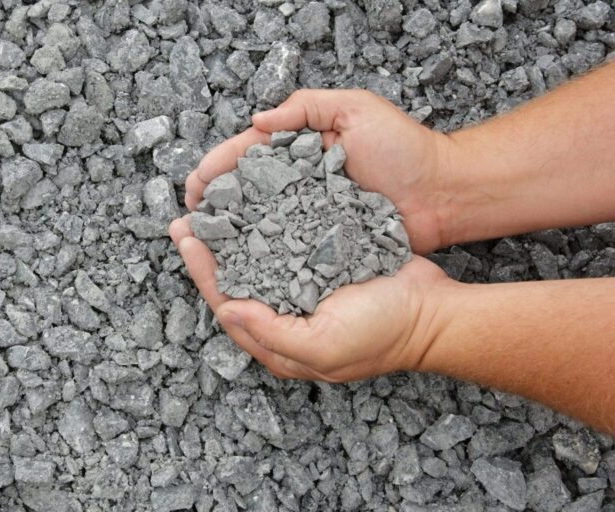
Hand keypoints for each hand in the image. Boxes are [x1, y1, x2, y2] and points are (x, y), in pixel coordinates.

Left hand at [169, 216, 452, 381]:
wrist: (435, 311)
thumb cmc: (382, 334)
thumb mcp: (322, 347)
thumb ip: (270, 331)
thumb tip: (225, 308)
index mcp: (278, 343)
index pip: (227, 304)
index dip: (203, 272)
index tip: (186, 239)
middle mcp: (285, 315)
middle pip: (236, 279)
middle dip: (209, 250)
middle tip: (186, 218)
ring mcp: (304, 288)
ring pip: (257, 258)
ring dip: (234, 233)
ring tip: (213, 205)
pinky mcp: (322, 264)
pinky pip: (286, 243)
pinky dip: (268, 224)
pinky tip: (254, 202)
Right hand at [183, 89, 457, 253]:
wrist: (444, 193)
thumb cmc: (405, 148)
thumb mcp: (356, 109)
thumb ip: (306, 108)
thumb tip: (257, 122)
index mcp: (301, 147)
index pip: (248, 154)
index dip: (218, 168)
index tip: (196, 184)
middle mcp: (299, 182)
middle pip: (245, 190)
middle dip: (215, 202)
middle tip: (191, 217)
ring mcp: (309, 214)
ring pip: (259, 221)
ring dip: (229, 231)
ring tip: (204, 242)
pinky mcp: (323, 242)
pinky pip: (286, 248)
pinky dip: (261, 255)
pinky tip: (239, 263)